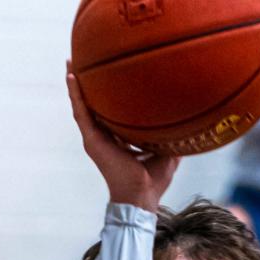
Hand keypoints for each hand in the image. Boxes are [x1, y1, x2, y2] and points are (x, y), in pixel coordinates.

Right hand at [67, 64, 179, 211]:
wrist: (141, 198)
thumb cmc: (153, 182)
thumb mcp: (166, 154)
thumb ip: (171, 138)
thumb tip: (188, 124)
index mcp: (118, 140)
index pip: (110, 114)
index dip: (108, 96)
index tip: (108, 76)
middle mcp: (104, 138)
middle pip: (93, 106)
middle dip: (87, 85)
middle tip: (83, 61)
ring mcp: (96, 139)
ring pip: (82, 106)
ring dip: (75, 84)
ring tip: (71, 62)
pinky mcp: (92, 141)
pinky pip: (81, 114)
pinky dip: (76, 95)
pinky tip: (72, 77)